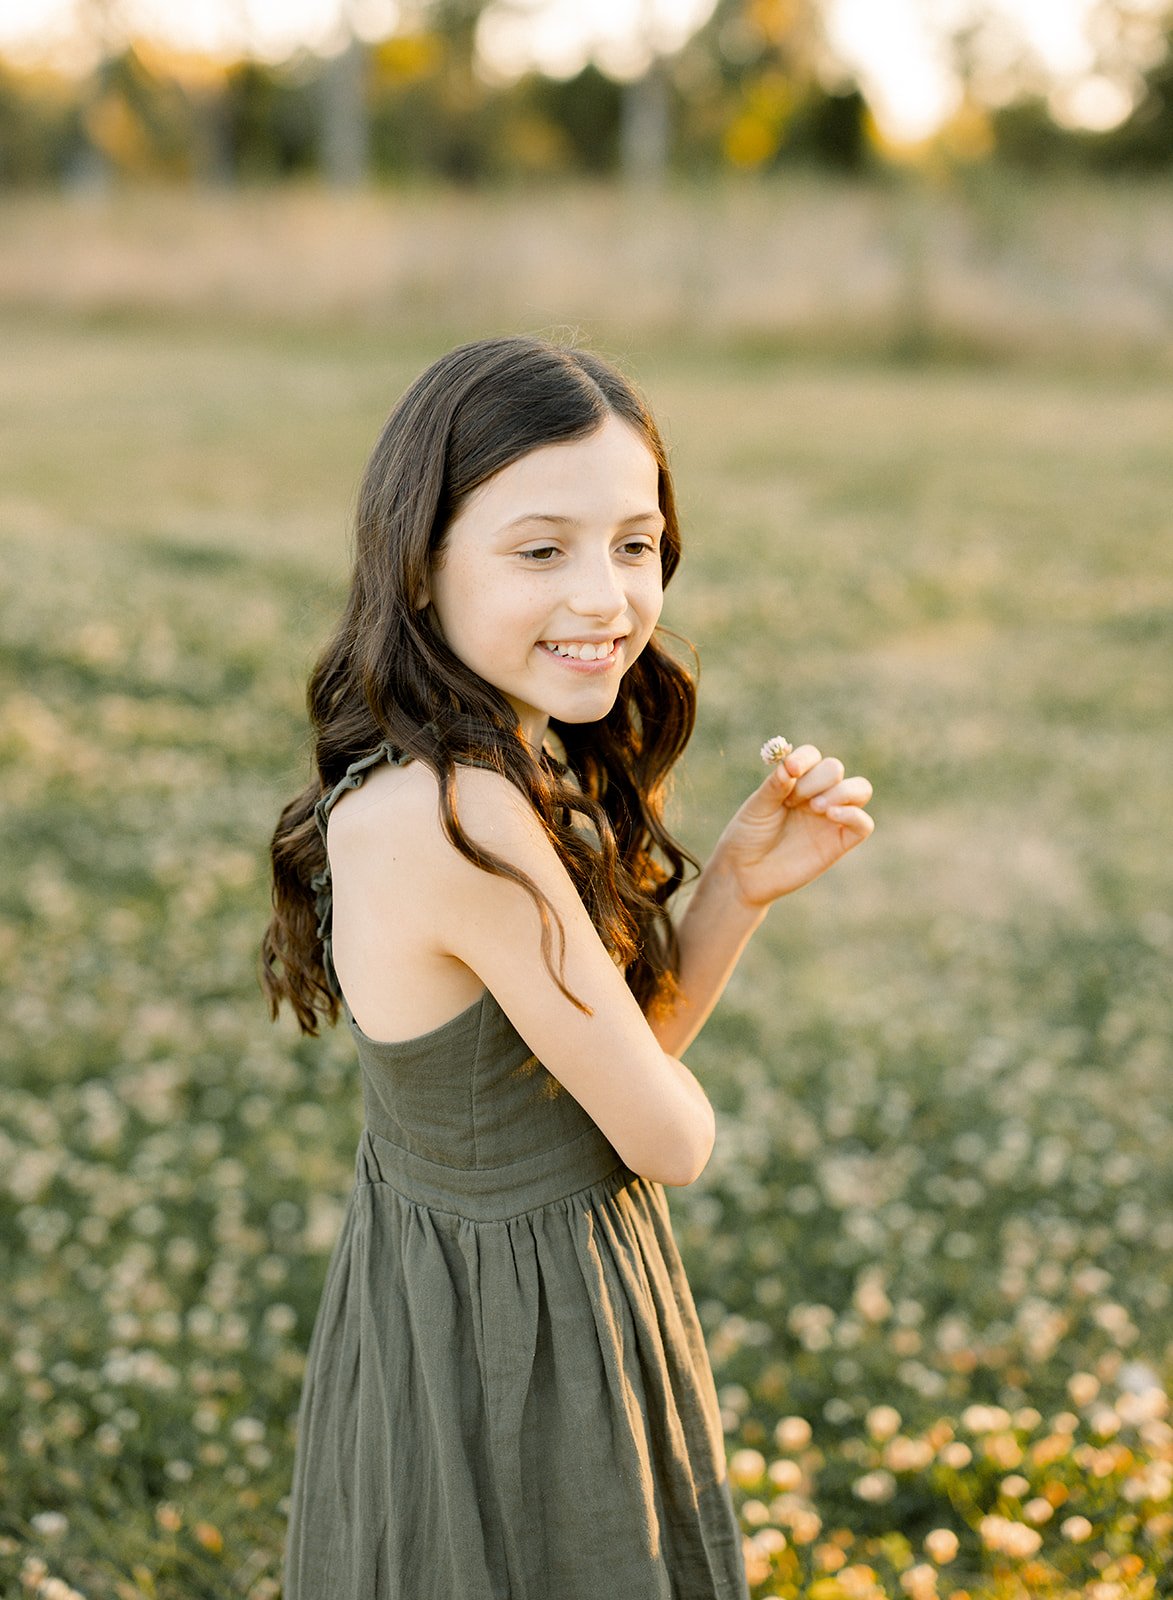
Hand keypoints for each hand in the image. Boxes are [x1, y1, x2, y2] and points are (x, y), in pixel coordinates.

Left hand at [713, 743, 874, 908]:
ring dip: (842, 791)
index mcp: (796, 781)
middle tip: (792, 801)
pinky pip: (863, 824)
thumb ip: (774, 786)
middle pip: (835, 769)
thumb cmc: (748, 836)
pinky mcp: (840, 842)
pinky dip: (854, 814)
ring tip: (816, 807)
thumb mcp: (756, 807)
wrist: (745, 873)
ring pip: (861, 789)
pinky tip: (831, 815)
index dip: (805, 759)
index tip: (791, 769)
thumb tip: (790, 766)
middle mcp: (817, 795)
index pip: (812, 756)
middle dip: (816, 780)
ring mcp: (831, 817)